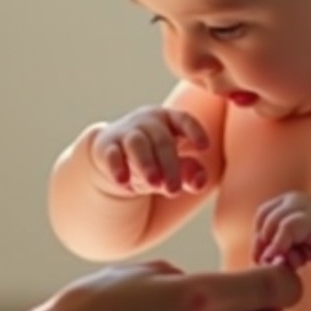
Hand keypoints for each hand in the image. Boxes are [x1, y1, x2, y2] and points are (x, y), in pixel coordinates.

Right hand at [90, 106, 208, 196]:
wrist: (111, 155)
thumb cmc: (152, 158)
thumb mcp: (173, 164)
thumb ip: (190, 173)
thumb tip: (199, 183)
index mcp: (168, 120)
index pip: (183, 119)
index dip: (194, 131)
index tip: (204, 147)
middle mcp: (147, 122)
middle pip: (162, 139)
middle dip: (169, 165)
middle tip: (174, 191)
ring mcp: (125, 133)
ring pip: (137, 143)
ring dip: (146, 163)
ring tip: (154, 185)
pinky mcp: (106, 147)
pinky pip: (112, 155)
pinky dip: (117, 167)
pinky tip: (123, 182)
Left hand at [253, 192, 310, 268]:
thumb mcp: (299, 245)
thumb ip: (281, 247)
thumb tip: (261, 259)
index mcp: (288, 203)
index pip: (261, 218)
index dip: (259, 239)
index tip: (266, 260)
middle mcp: (292, 201)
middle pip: (263, 221)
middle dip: (264, 246)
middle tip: (277, 264)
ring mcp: (302, 206)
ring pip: (271, 224)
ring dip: (274, 248)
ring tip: (291, 263)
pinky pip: (286, 229)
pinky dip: (282, 246)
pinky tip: (294, 261)